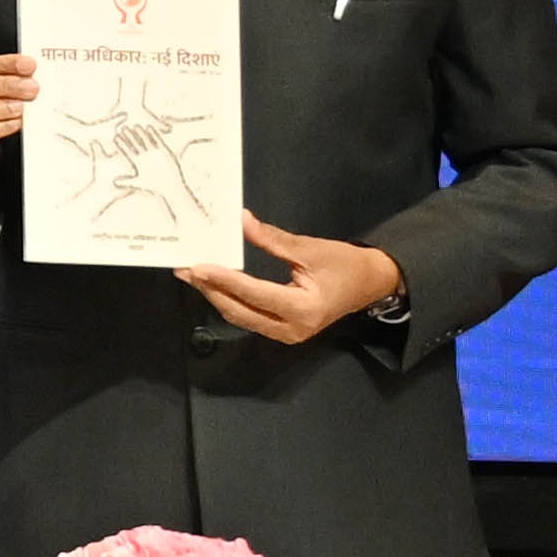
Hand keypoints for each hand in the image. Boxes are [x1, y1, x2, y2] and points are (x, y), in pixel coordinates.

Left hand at [169, 215, 403, 346]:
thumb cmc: (346, 265)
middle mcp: (292, 329)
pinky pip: (250, 317)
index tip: (198, 266)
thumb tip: (240, 222)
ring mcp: (287, 334)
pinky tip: (215, 284)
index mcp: (304, 309)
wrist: (371, 284)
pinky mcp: (283, 331)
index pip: (255, 293)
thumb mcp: (311, 248)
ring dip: (216, 295)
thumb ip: (273, 240)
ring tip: (193, 275)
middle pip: (241, 311)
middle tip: (185, 269)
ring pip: (241, 316)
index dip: (224, 279)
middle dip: (211, 290)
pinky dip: (231, 300)